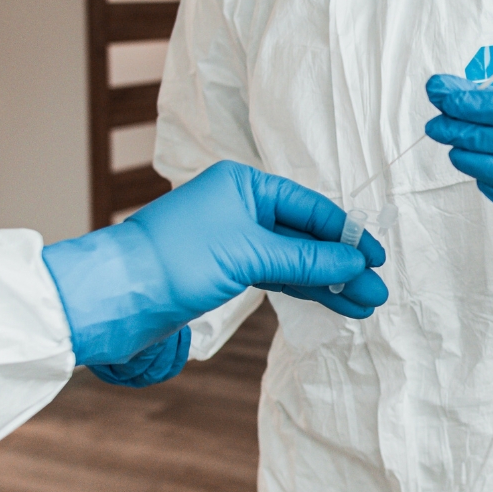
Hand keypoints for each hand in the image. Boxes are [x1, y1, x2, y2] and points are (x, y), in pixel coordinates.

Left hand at [43, 162, 387, 385]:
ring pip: (294, 260)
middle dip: (342, 265)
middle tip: (376, 292)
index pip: (311, 208)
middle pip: (306, 235)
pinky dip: (304, 289)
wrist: (116, 298)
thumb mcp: (250, 254)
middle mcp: (242, 208)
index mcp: (245, 185)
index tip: (376, 260)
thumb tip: (355, 263)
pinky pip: (277, 276)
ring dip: (328, 282)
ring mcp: (235, 241)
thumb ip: (306, 258)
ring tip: (363, 306)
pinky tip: (331, 303)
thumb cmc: (176, 260)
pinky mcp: (226, 272)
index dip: (347, 235)